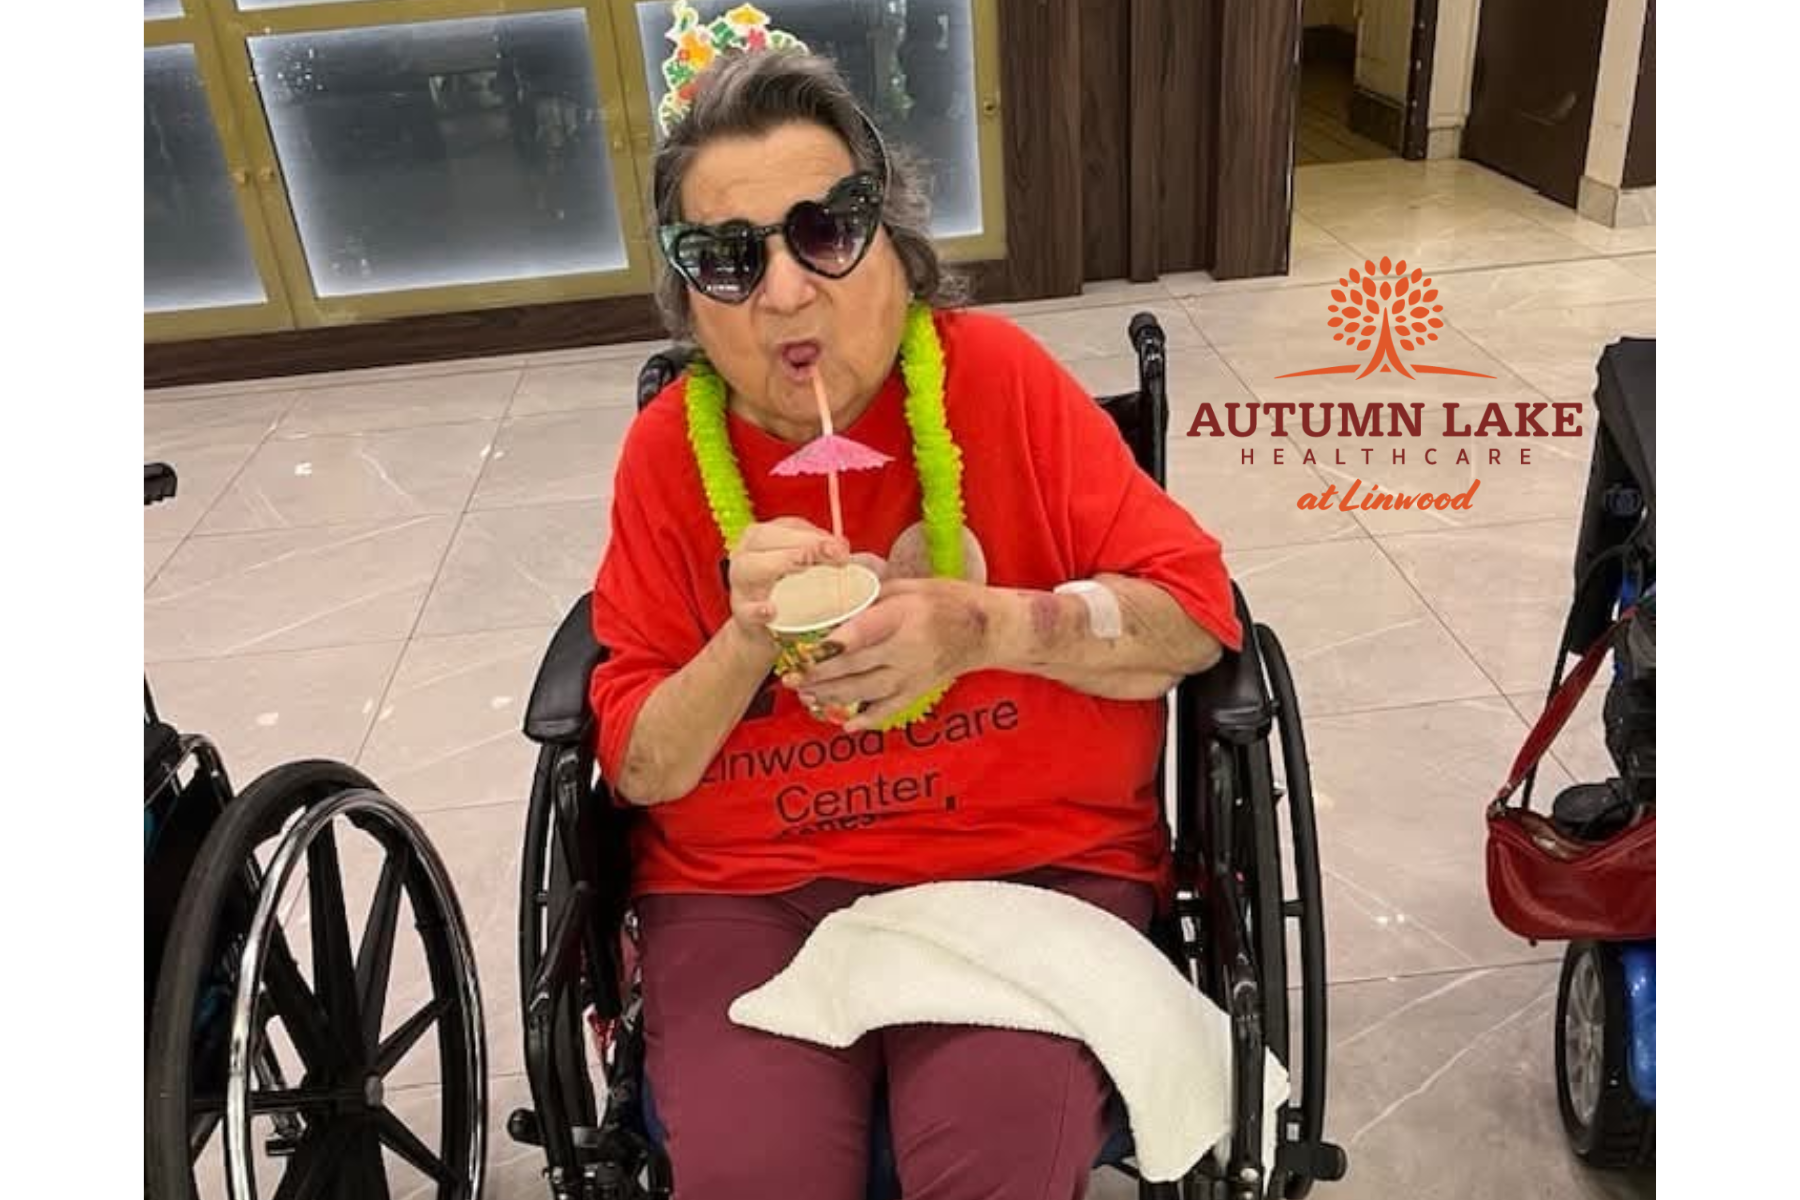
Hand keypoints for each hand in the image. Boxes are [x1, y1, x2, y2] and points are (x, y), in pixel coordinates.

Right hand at [728, 518, 849, 632]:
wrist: (767, 633)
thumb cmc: (792, 594)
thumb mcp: (813, 572)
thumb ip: (830, 558)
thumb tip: (856, 553)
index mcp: (765, 538)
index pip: (789, 526)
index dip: (816, 533)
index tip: (842, 547)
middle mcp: (747, 555)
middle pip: (766, 538)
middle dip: (801, 542)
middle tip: (830, 552)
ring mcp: (741, 585)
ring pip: (750, 567)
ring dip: (778, 562)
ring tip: (802, 565)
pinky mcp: (741, 615)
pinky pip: (746, 610)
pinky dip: (757, 609)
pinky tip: (771, 610)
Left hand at [787, 578, 993, 729]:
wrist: (984, 629)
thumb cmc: (945, 601)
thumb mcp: (909, 586)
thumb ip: (871, 595)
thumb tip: (833, 600)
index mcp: (904, 617)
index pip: (864, 633)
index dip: (835, 644)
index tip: (809, 650)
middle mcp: (907, 649)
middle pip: (856, 666)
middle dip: (819, 674)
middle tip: (791, 677)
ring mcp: (912, 675)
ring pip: (865, 691)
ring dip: (832, 696)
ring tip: (805, 695)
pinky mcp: (917, 691)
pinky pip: (889, 709)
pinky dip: (867, 719)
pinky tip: (846, 724)